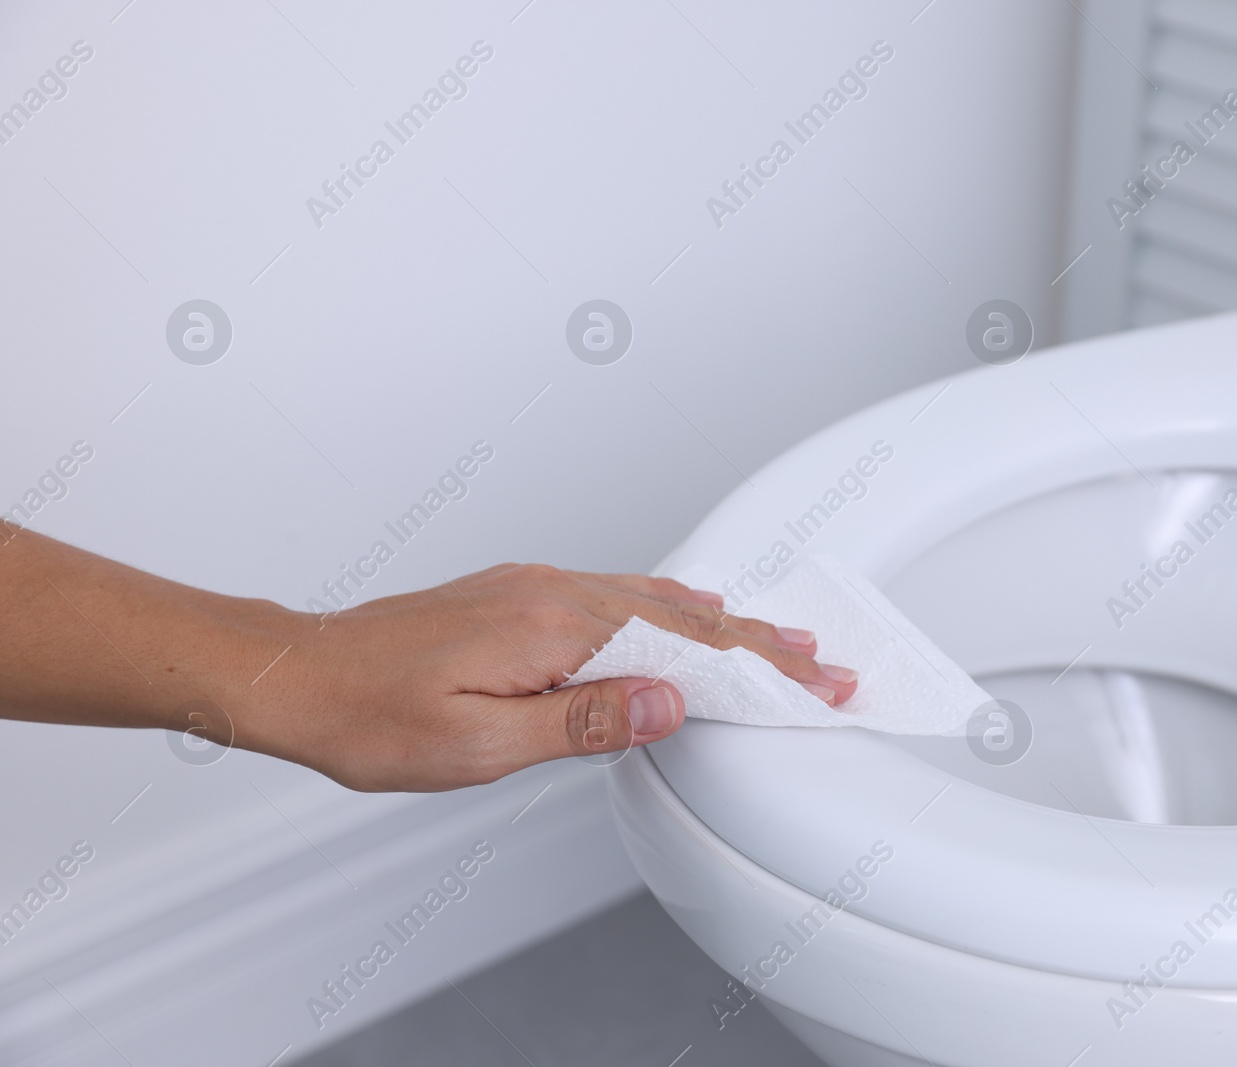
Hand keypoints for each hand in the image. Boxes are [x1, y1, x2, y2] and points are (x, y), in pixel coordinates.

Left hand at [243, 563, 859, 790]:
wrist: (301, 674)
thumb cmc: (371, 716)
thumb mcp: (479, 744)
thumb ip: (583, 720)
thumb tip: (670, 700)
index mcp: (556, 628)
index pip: (686, 647)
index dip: (760, 667)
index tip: (817, 679)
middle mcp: (555, 593)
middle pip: (684, 617)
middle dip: (761, 644)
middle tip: (824, 662)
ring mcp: (538, 588)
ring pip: (655, 600)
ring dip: (723, 624)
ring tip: (779, 638)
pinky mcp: (522, 595)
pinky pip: (618, 593)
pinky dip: (670, 605)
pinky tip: (688, 606)